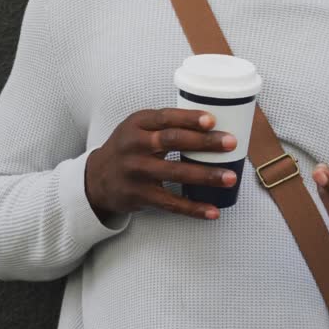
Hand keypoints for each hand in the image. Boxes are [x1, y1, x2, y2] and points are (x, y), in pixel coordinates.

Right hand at [84, 108, 238, 221]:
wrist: (97, 179)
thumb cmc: (128, 148)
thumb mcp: (137, 128)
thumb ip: (164, 124)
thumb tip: (212, 123)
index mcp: (137, 124)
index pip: (166, 117)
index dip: (189, 118)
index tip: (213, 120)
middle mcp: (134, 145)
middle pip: (173, 141)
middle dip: (205, 142)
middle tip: (231, 143)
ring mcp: (136, 171)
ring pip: (176, 172)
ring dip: (206, 175)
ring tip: (230, 177)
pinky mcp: (140, 195)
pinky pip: (171, 203)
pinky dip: (193, 208)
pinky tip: (213, 211)